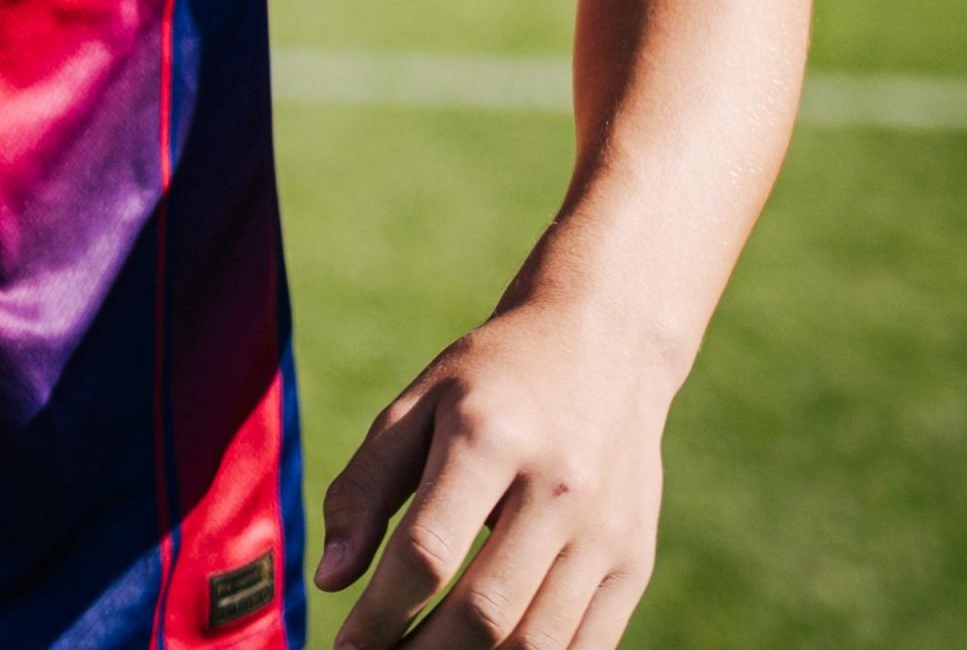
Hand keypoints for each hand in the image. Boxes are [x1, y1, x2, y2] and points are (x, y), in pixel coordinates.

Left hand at [318, 293, 682, 648]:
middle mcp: (558, 488)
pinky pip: (587, 646)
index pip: (428, 552)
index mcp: (490, 438)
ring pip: (537, 640)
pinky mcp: (635, 561)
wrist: (606, 346)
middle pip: (486, 609)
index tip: (345, 643)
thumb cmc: (490, 379)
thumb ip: (365, 489)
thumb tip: (331, 578)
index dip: (380, 612)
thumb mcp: (415, 407)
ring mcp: (607, 531)